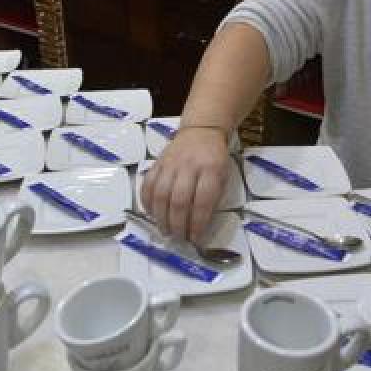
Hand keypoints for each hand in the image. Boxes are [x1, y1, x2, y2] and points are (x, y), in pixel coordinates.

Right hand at [140, 126, 230, 242]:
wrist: (201, 131)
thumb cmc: (215, 158)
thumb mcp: (223, 176)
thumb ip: (212, 197)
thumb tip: (199, 225)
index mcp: (211, 169)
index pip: (202, 201)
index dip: (198, 223)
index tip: (196, 239)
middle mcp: (189, 166)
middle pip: (179, 200)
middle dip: (178, 224)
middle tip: (178, 238)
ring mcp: (170, 163)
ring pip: (160, 194)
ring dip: (161, 217)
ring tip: (164, 231)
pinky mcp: (157, 162)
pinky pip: (147, 184)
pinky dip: (146, 202)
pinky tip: (151, 214)